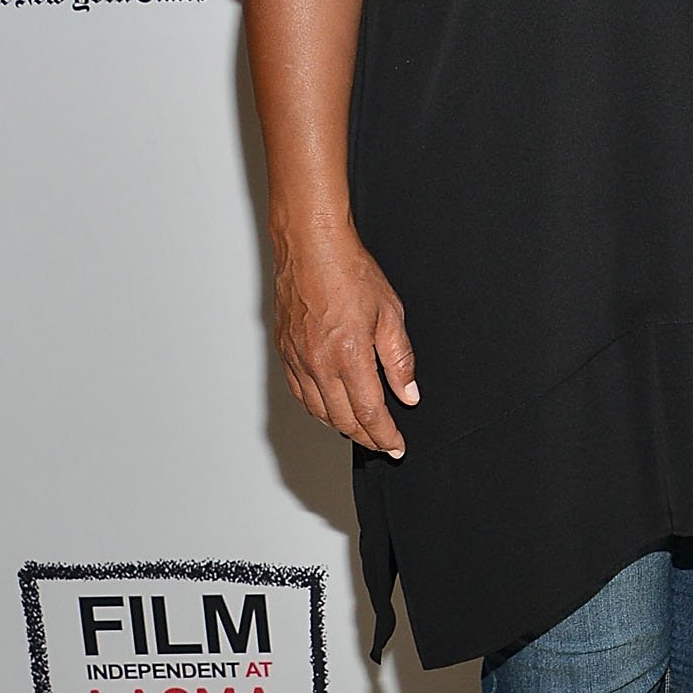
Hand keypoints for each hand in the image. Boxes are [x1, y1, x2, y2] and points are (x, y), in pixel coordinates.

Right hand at [271, 226, 417, 456]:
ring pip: (318, 410)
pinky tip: (329, 408)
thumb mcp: (390, 314)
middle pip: (342, 419)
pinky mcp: (285, 352)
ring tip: (360, 430)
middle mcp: (319, 364)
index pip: (369, 413)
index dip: (385, 435)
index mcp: (349, 356)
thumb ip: (400, 360)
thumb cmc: (350, 272)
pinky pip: (299, 393)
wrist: (311, 247)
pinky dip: (316, 408)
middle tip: (383, 442)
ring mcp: (298, 359)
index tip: (396, 445)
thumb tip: (408, 394)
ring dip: (341, 426)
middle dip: (366, 437)